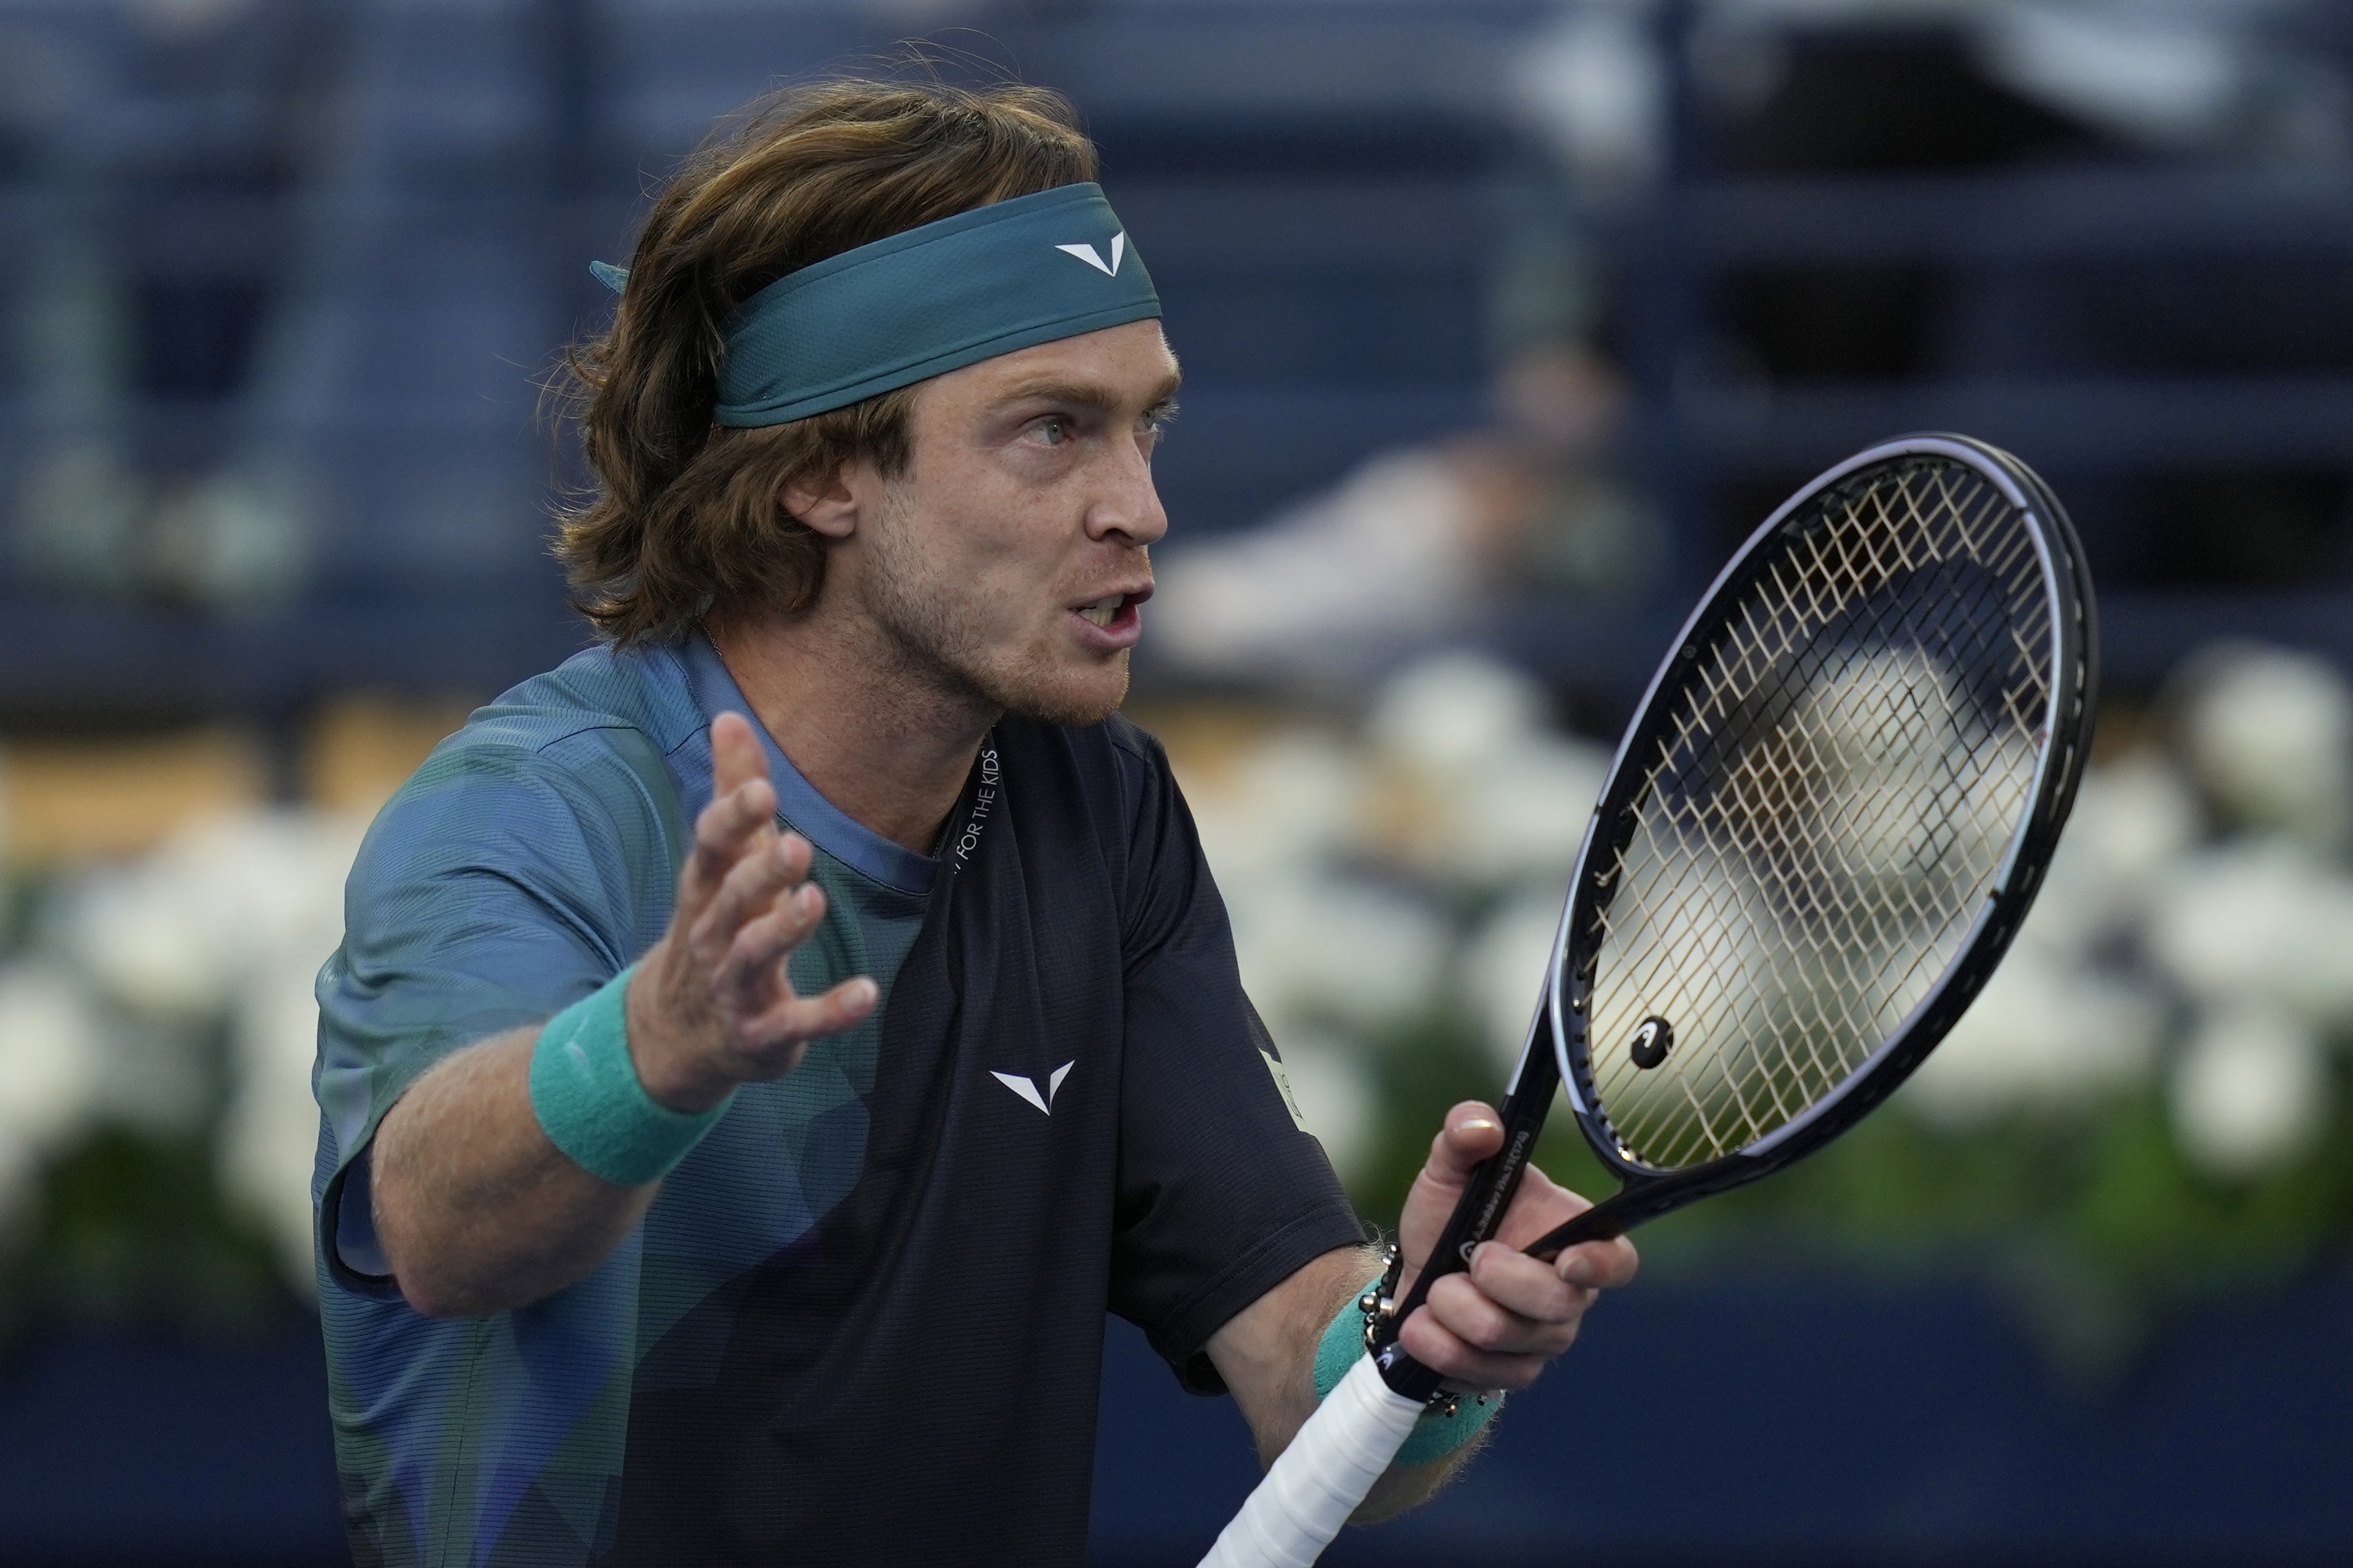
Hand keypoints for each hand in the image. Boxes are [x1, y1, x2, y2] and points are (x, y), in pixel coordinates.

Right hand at [624, 712, 878, 1110]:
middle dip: (760, 874)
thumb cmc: (713, 927)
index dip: (732, 820)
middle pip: (732, 900)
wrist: (675, 1035)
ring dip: (784, 931)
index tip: (762, 791)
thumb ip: (733, 792)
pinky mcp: (761, 1034)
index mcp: (705, 889)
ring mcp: (733, 987)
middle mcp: (712, 935)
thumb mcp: (721, 863)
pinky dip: (829, 1013)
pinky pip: (795, 1022)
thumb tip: (730, 716)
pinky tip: (866, 994)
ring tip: (815, 899)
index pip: (709, 848)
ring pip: (754, 956)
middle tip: (795, 845)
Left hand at [1391, 1101, 1638, 1392]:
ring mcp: (1543, 1339)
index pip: (1617, 1260)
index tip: (1565, 1260)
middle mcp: (1569, 1294)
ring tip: (1437, 1287)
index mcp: (1571, 1237)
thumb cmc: (1448, 1217)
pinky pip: (1483, 1373)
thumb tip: (1483, 1126)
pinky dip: (1441, 1346)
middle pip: (1557, 1306)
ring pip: (1510, 1339)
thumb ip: (1462, 1134)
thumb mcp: (1447, 1168)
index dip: (1600, 1265)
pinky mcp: (1511, 1372)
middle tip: (1469, 1258)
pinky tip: (1422, 1325)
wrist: (1413, 1273)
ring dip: (1455, 1309)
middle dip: (1497, 1282)